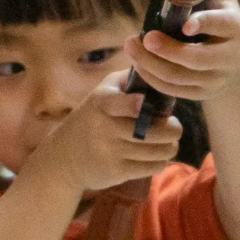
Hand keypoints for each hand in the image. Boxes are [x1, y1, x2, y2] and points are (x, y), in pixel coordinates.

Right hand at [27, 71, 183, 192]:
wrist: (65, 156)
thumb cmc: (92, 118)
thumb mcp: (101, 93)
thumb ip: (127, 80)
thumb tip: (155, 68)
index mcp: (101, 103)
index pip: (117, 104)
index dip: (132, 104)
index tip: (143, 103)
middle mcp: (105, 127)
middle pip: (153, 131)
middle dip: (173, 130)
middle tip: (174, 127)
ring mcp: (111, 151)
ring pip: (158, 151)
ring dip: (171, 147)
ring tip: (169, 142)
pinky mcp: (117, 172)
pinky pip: (153, 167)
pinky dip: (161, 161)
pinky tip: (157, 155)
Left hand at [129, 0, 239, 102]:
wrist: (237, 62)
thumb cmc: (220, 16)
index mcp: (235, 27)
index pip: (222, 25)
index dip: (204, 24)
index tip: (185, 24)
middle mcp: (229, 56)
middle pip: (197, 59)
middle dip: (168, 50)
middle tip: (144, 37)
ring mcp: (216, 78)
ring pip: (181, 77)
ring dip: (152, 63)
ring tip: (131, 46)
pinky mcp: (202, 93)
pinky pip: (174, 91)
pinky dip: (152, 78)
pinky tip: (137, 63)